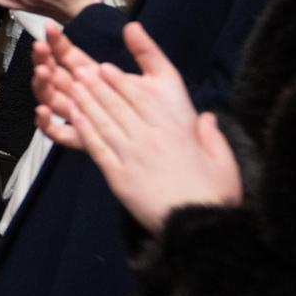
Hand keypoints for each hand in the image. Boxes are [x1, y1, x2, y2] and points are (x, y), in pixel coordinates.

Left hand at [33, 22, 240, 233]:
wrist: (196, 228)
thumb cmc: (214, 195)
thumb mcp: (224, 162)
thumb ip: (213, 136)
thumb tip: (207, 117)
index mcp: (174, 132)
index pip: (141, 99)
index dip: (121, 82)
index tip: (105, 67)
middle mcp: (149, 139)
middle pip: (117, 106)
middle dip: (97, 86)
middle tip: (79, 69)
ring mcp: (130, 157)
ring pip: (103, 122)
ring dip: (85, 102)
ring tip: (71, 86)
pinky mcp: (117, 176)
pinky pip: (97, 147)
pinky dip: (83, 129)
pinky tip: (73, 117)